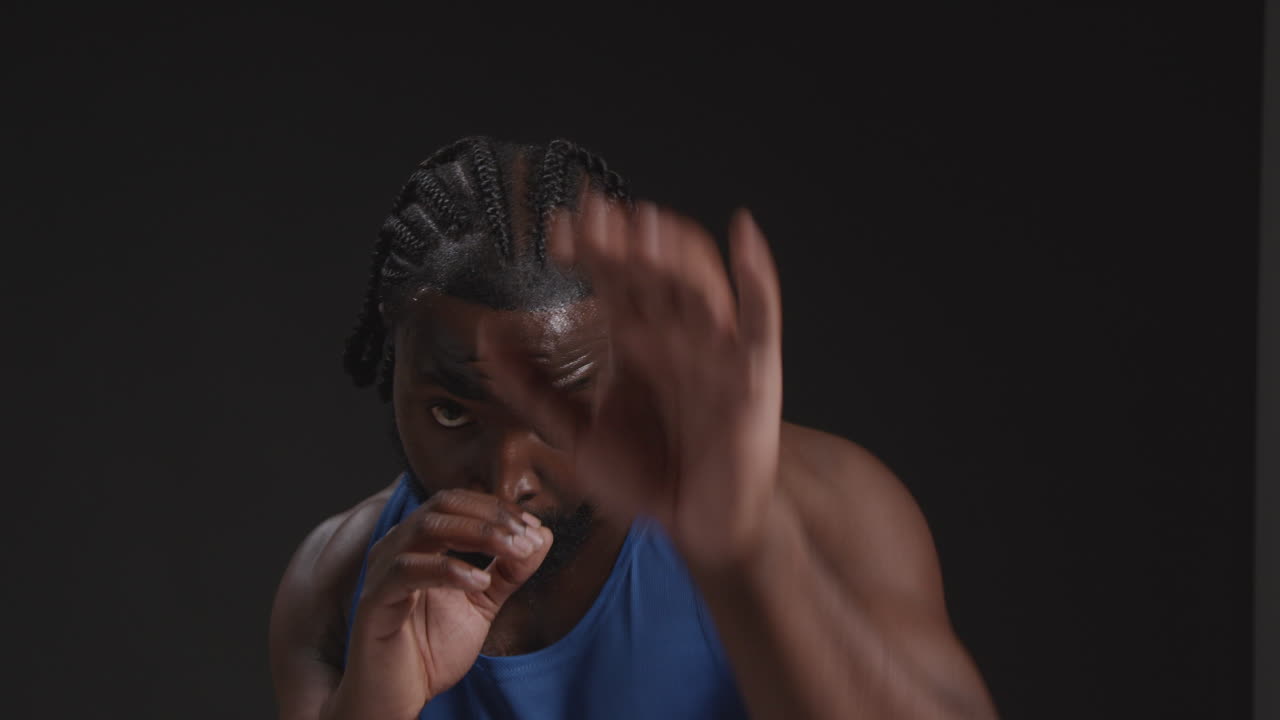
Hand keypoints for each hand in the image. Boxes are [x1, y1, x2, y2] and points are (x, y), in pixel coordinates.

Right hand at [333, 490, 552, 718]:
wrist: (396, 699)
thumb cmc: (430, 650)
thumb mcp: (481, 605)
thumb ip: (508, 572)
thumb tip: (541, 536)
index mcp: (418, 543)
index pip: (459, 503)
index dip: (499, 509)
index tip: (534, 528)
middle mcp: (396, 547)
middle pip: (444, 504)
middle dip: (492, 516)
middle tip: (527, 537)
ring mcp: (381, 571)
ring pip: (427, 527)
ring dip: (479, 534)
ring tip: (513, 551)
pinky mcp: (374, 601)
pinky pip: (408, 570)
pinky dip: (449, 570)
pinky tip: (479, 582)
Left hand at [483, 196, 782, 571]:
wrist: (697, 528)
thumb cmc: (649, 477)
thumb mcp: (576, 433)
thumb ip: (534, 388)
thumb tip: (486, 338)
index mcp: (635, 342)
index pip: (611, 279)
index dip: (587, 249)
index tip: (556, 230)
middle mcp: (674, 336)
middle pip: (650, 272)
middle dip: (623, 242)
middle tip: (594, 218)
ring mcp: (715, 349)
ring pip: (697, 284)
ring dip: (674, 251)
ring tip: (646, 227)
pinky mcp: (751, 373)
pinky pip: (759, 316)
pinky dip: (756, 274)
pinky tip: (742, 233)